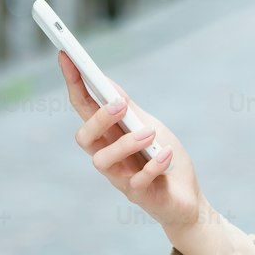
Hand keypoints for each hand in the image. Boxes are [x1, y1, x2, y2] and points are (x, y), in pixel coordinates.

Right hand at [59, 49, 206, 233]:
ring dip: (125, 143)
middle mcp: (108, 157)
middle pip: (84, 137)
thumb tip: (105, 81)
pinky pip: (137, 182)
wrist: (188, 199)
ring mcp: (120, 178)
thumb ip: (130, 109)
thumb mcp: (150, 126)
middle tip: (120, 105)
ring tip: (150, 133)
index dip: (73, 82)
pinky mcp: (138, 196)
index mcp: (109, 135)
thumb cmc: (165, 159)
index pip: (84, 107)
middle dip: (98, 119)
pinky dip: (153, 165)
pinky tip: (166, 155)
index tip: (66, 55)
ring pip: (102, 161)